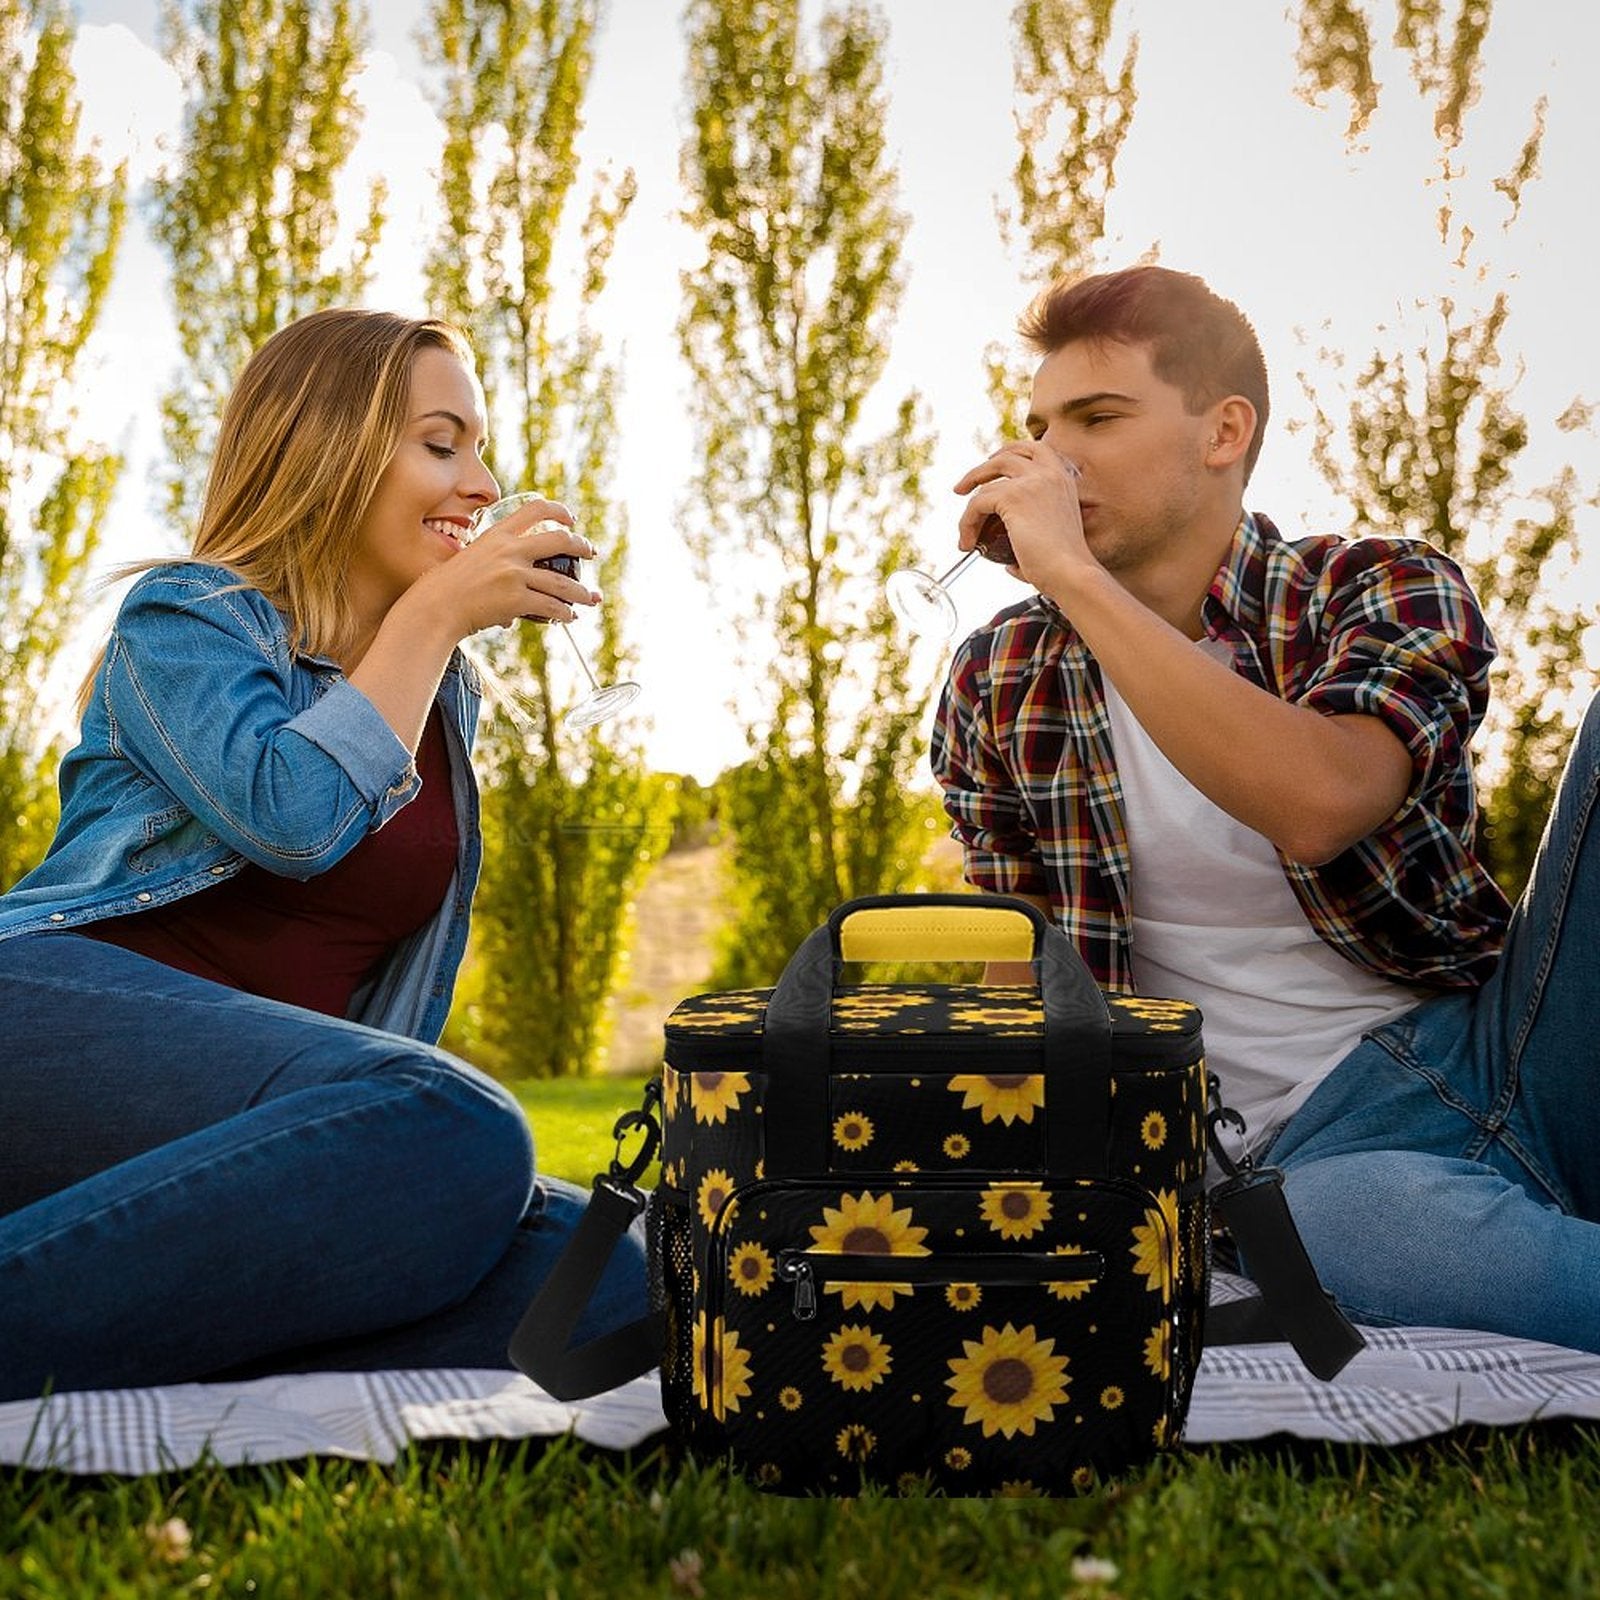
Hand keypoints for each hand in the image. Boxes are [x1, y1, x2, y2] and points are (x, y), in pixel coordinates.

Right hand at [421, 498, 602, 638]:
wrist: (434, 608)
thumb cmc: (445, 588)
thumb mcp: (469, 560)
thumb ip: (492, 565)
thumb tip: (509, 590)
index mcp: (497, 535)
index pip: (534, 510)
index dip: (558, 511)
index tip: (570, 519)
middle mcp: (509, 550)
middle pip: (560, 540)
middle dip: (581, 546)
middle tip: (591, 552)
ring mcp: (514, 574)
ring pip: (562, 582)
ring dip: (581, 592)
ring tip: (590, 598)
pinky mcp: (517, 599)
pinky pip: (551, 607)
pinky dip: (564, 614)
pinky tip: (569, 617)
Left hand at [952, 441, 1087, 592]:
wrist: (1071, 574)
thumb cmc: (1064, 568)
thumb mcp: (1052, 540)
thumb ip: (1033, 539)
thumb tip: (1011, 563)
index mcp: (1063, 479)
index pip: (1035, 449)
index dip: (1010, 452)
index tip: (993, 462)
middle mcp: (1050, 474)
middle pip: (1007, 456)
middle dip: (981, 468)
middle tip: (964, 486)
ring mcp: (1031, 482)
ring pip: (986, 481)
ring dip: (969, 505)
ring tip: (964, 530)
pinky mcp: (1012, 497)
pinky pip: (977, 504)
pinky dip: (966, 523)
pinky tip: (968, 542)